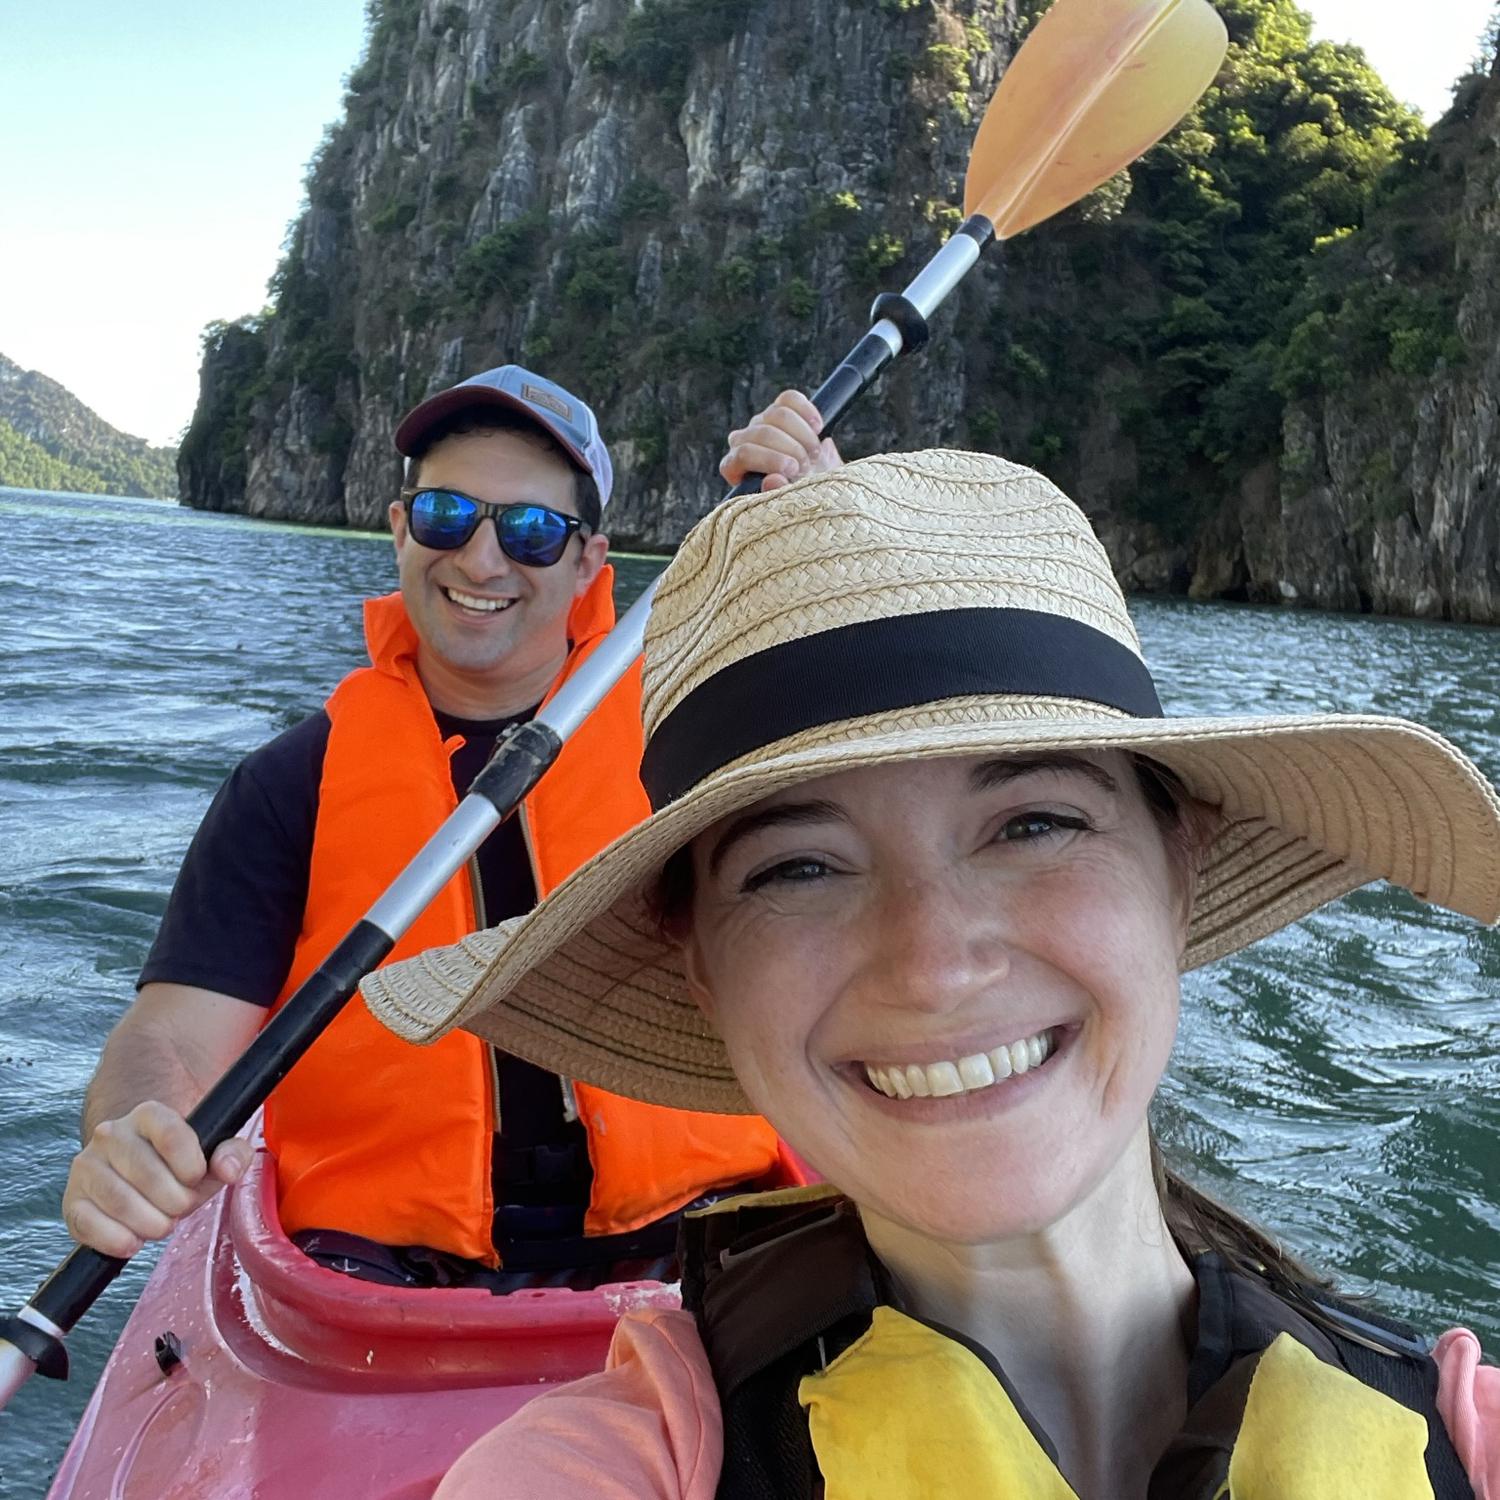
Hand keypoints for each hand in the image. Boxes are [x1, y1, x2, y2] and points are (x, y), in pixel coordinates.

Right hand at [62, 1100, 252, 1256]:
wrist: (140, 1173)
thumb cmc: (180, 1163)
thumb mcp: (212, 1153)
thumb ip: (232, 1154)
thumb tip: (228, 1168)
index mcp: (150, 1114)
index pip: (171, 1134)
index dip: (190, 1165)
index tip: (197, 1177)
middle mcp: (112, 1133)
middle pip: (146, 1173)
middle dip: (173, 1201)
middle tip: (181, 1207)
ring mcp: (87, 1165)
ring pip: (119, 1199)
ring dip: (149, 1222)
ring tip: (162, 1223)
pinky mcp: (72, 1200)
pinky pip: (87, 1223)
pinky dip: (116, 1239)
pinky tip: (134, 1241)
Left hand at [720, 390, 843, 492]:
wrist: (816, 483)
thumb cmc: (797, 495)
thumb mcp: (789, 500)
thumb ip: (777, 493)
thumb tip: (770, 480)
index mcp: (733, 466)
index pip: (744, 453)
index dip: (771, 460)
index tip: (794, 471)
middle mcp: (742, 440)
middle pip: (764, 432)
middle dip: (793, 450)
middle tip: (808, 467)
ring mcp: (760, 421)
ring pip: (779, 414)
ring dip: (804, 436)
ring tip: (815, 454)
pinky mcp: (779, 407)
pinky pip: (791, 399)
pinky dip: (808, 412)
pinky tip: (818, 428)